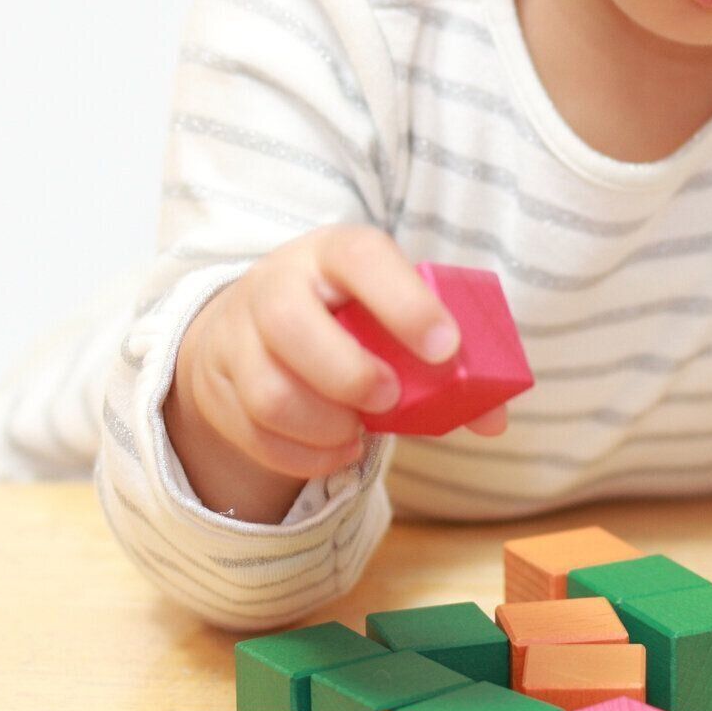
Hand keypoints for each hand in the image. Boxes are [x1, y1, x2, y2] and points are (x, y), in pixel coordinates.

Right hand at [162, 226, 508, 521]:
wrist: (253, 325)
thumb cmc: (346, 318)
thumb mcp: (388, 314)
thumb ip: (444, 361)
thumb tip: (494, 420)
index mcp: (331, 254)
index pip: (360, 256)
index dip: (405, 301)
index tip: (446, 347)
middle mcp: (275, 285)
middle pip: (291, 324)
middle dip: (349, 374)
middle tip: (389, 397)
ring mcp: (237, 336)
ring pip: (269, 392)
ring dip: (324, 426)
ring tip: (357, 431)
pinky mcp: (217, 388)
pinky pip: (254, 435)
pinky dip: (303, 456)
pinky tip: (336, 449)